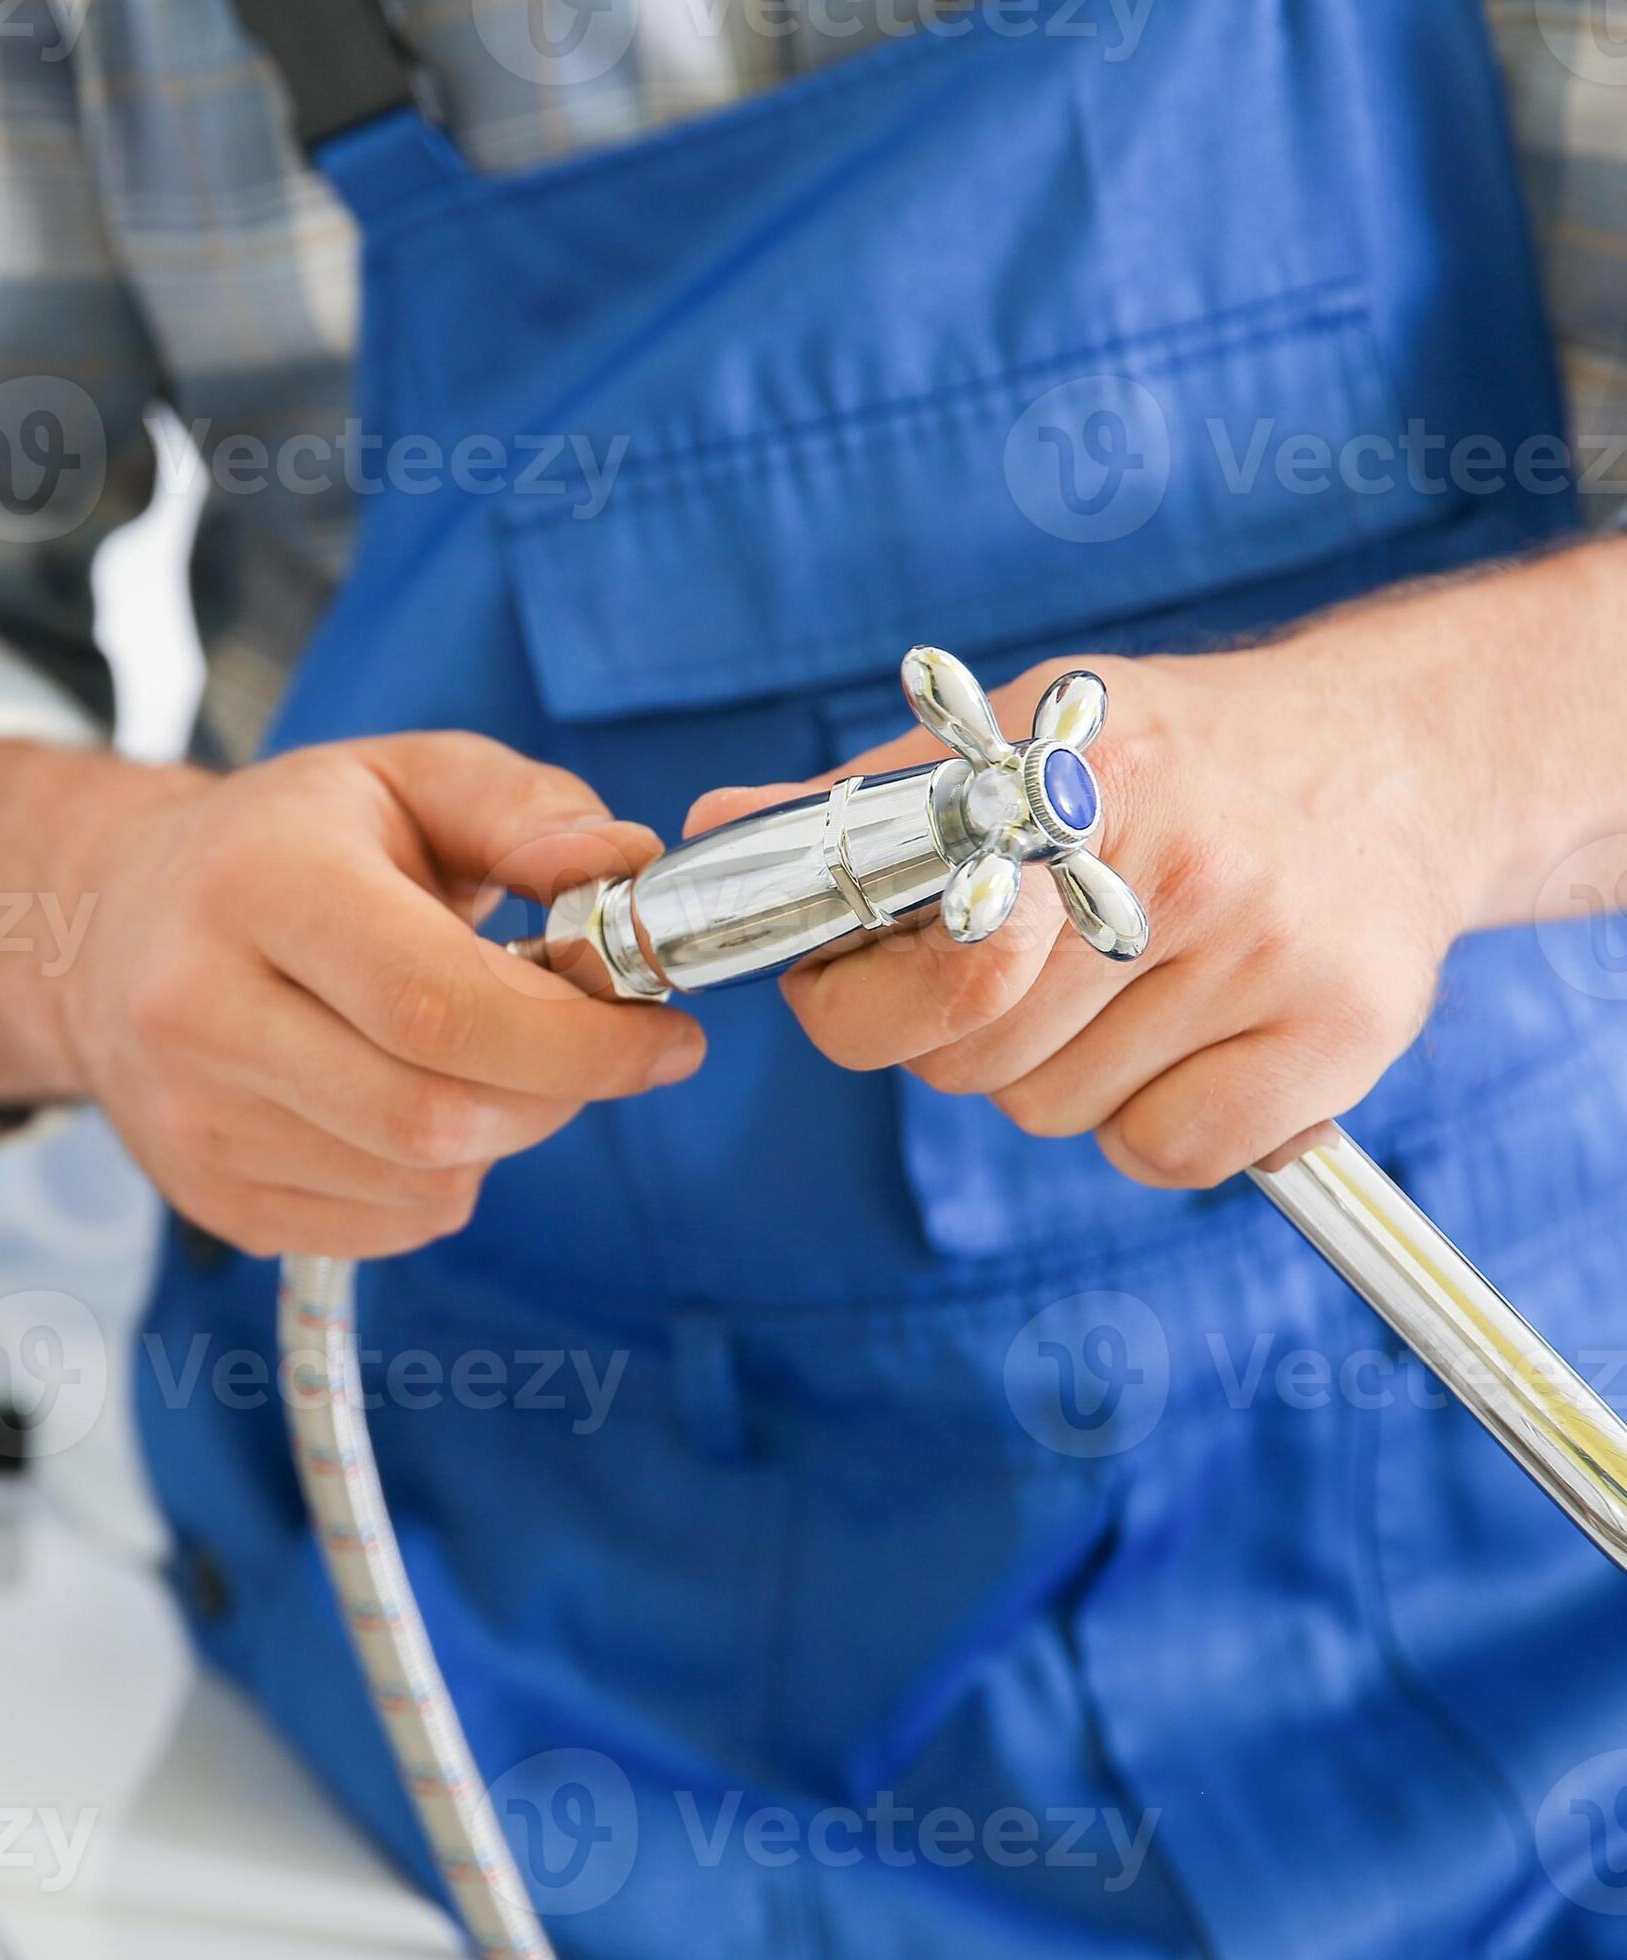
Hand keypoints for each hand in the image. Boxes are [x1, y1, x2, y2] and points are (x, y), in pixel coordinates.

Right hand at [0, 736, 704, 1258]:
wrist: (109, 924)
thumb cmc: (286, 843)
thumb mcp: (405, 776)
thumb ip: (529, 812)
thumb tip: (630, 868)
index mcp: (256, 885)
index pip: (438, 1006)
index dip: (577, 1040)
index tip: (662, 1034)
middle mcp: (198, 1009)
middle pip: (433, 1115)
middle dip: (555, 1094)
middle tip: (593, 1049)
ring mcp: (191, 1117)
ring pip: (420, 1184)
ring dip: (501, 1136)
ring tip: (484, 1058)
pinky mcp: (204, 1194)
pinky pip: (382, 1225)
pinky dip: (439, 1177)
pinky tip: (414, 1097)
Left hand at [685, 634, 1476, 1188]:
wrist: (1396, 758)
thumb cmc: (1170, 754)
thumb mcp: (1016, 734)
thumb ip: (863, 805)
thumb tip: (712, 836)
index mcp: (1072, 788)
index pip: (908, 965)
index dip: (860, 994)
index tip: (868, 974)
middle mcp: (1178, 869)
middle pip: (966, 1059)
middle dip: (958, 1034)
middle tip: (1022, 966)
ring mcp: (1266, 954)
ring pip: (1054, 1113)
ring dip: (1057, 1073)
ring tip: (1118, 982)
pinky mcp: (1340, 1035)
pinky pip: (1165, 1154)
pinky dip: (1154, 1125)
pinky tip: (1187, 1039)